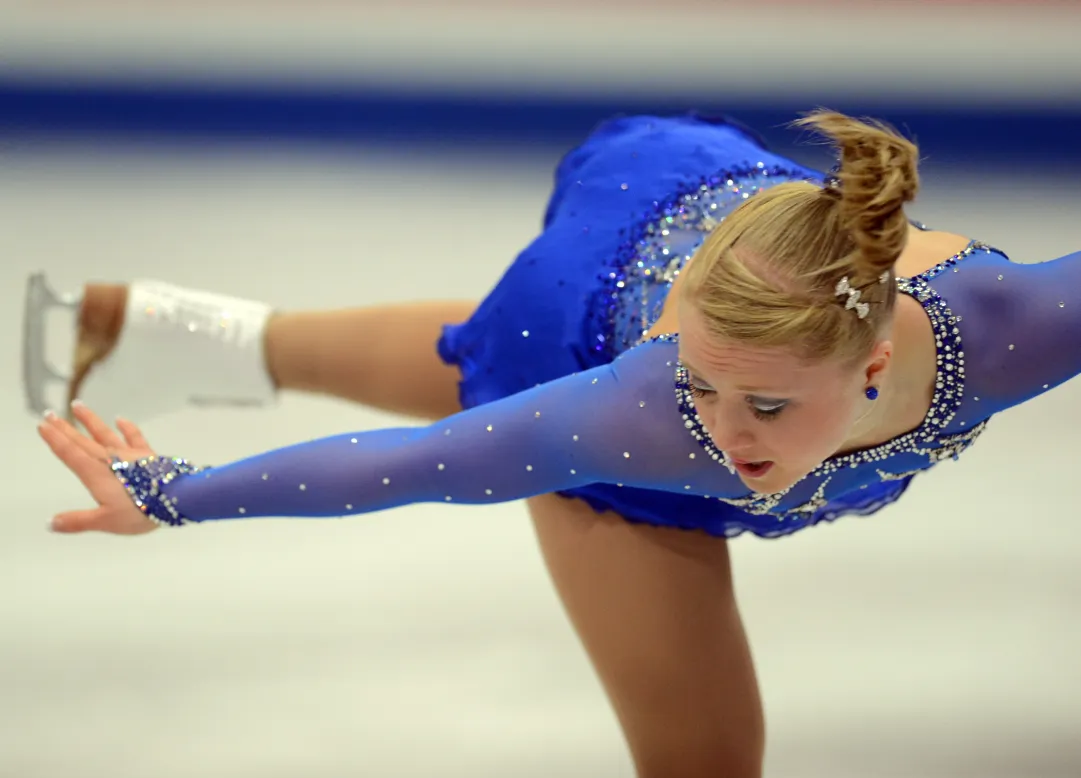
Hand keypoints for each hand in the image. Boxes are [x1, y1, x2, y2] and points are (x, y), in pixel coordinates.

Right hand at [38, 402, 158, 534]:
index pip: (70, 453)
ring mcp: (129, 455)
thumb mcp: (105, 521)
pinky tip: (120, 419)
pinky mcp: (147, 455)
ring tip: (78, 405)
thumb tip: (50, 523)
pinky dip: (127, 427)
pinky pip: (134, 437)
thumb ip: (78, 521)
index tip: (42, 425)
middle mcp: (109, 459)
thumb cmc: (139, 511)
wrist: (178, 498)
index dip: (55, 440)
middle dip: (64, 428)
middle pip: (82, 441)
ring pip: (105, 433)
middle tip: (49, 413)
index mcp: (95, 473)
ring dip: (90, 420)